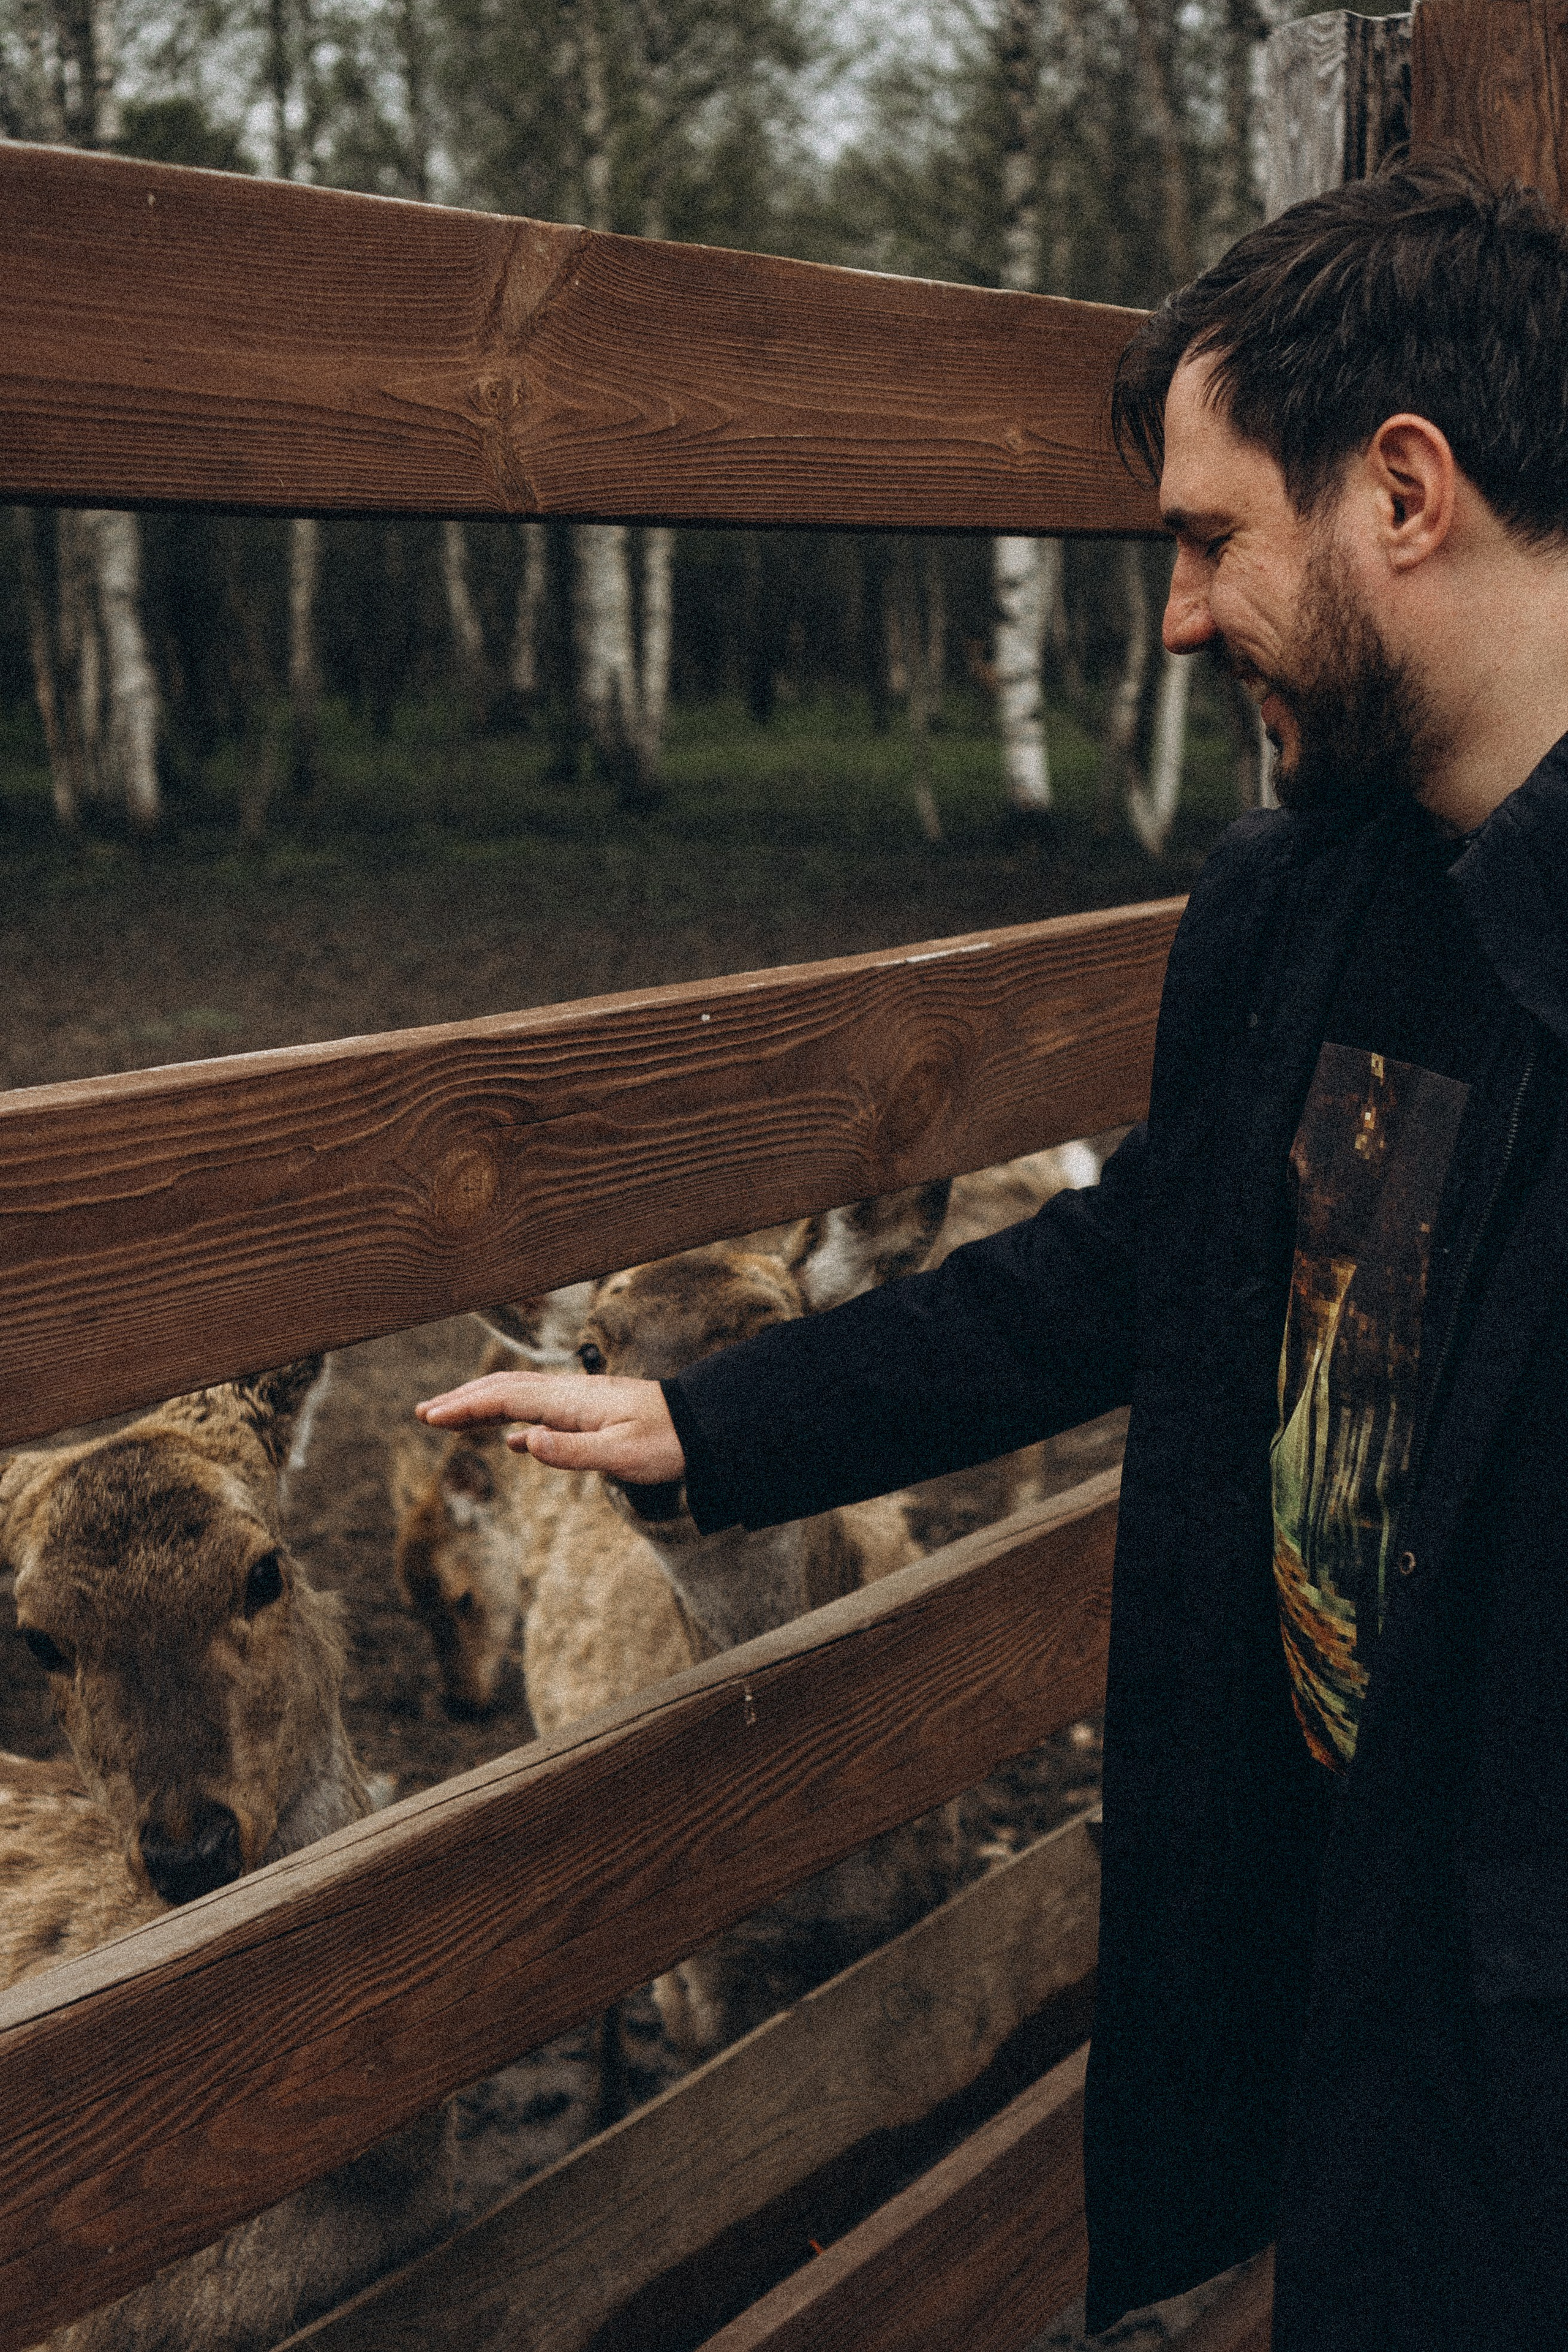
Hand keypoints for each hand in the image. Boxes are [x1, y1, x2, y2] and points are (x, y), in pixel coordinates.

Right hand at [416, 1369, 685, 1483]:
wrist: (705, 1430)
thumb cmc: (667, 1444)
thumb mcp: (621, 1456)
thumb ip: (572, 1452)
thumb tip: (522, 1442)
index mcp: (571, 1402)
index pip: (506, 1400)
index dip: (465, 1406)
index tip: (429, 1416)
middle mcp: (571, 1395)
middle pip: (506, 1390)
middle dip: (462, 1399)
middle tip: (423, 1412)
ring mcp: (582, 1403)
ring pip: (522, 1397)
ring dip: (484, 1404)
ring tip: (452, 1416)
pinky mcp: (594, 1416)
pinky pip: (545, 1413)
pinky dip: (518, 1421)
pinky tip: (514, 1439)